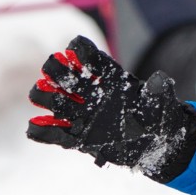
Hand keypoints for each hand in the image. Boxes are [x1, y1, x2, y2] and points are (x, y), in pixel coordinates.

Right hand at [27, 36, 195, 180]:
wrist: (157, 146)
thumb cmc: (160, 119)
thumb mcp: (162, 105)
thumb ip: (159, 92)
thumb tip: (161, 79)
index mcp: (111, 80)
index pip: (93, 59)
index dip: (82, 51)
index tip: (75, 48)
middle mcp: (93, 95)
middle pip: (67, 77)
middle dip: (56, 71)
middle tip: (50, 71)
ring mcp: (84, 116)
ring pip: (56, 102)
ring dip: (44, 97)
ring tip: (39, 94)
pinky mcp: (79, 139)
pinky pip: (56, 135)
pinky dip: (42, 132)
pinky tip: (32, 129)